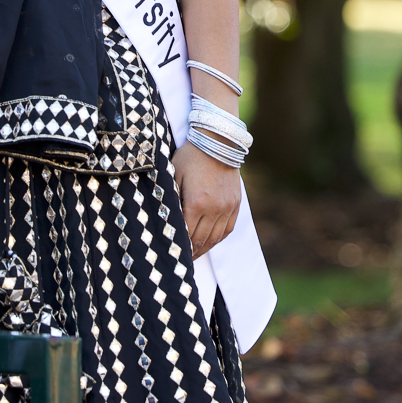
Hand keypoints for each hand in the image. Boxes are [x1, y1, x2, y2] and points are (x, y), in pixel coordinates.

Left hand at [171, 143, 240, 258]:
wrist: (218, 141)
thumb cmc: (190, 156)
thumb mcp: (174, 175)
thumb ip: (171, 199)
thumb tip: (165, 219)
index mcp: (196, 203)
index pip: (186, 234)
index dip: (179, 246)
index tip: (172, 255)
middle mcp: (214, 209)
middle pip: (201, 240)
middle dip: (190, 252)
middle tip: (180, 261)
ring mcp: (227, 207)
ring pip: (215, 238)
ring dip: (204, 249)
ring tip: (194, 255)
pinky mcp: (236, 204)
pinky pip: (227, 229)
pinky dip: (218, 239)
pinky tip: (210, 243)